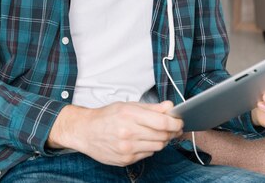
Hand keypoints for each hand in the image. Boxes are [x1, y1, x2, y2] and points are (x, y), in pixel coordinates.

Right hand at [47, 101, 183, 165]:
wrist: (85, 131)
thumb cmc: (106, 116)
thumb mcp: (128, 105)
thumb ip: (151, 107)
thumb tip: (170, 106)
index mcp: (130, 115)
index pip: (163, 122)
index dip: (175, 122)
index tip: (179, 121)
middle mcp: (128, 132)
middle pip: (163, 135)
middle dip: (171, 131)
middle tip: (173, 127)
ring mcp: (127, 148)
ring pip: (158, 146)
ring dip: (162, 140)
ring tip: (158, 134)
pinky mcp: (126, 159)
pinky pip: (148, 154)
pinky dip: (150, 147)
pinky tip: (144, 141)